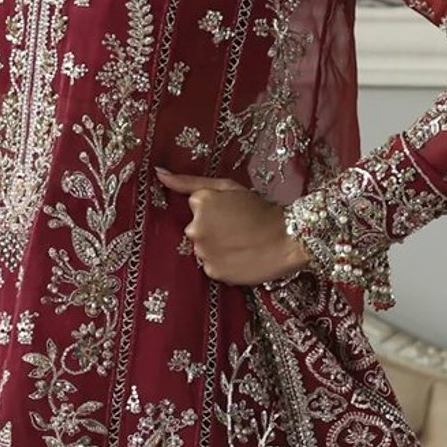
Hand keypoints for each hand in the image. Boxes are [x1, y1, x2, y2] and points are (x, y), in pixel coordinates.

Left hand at [156, 169, 310, 287]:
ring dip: (216, 247)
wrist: (287, 238)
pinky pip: (211, 266)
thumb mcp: (228, 186)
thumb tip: (159, 174)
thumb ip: (190, 181)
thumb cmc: (260, 209)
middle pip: (197, 229)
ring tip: (241, 243)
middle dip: (213, 228)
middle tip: (239, 228)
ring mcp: (203, 252)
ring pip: (203, 249)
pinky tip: (239, 257)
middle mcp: (195, 228)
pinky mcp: (212, 272)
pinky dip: (222, 263)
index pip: (196, 207)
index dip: (216, 209)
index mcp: (199, 203)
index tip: (233, 210)